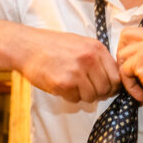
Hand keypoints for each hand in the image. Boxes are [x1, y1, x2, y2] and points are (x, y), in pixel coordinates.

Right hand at [0, 20, 119, 102]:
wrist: (26, 46)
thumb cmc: (52, 45)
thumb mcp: (81, 43)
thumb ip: (98, 57)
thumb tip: (113, 78)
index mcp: (96, 48)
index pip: (116, 76)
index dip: (112, 85)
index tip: (106, 87)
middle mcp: (89, 60)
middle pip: (106, 89)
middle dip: (99, 92)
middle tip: (87, 88)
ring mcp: (76, 72)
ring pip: (92, 96)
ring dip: (84, 95)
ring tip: (73, 85)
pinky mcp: (63, 84)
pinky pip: (75, 99)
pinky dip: (70, 96)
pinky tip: (62, 85)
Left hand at [116, 27, 142, 126]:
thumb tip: (131, 58)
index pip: (137, 33)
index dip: (131, 49)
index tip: (135, 66)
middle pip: (125, 36)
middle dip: (122, 54)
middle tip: (129, 73)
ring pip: (122, 55)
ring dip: (126, 75)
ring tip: (139, 89)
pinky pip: (124, 72)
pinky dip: (129, 86)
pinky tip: (141, 95)